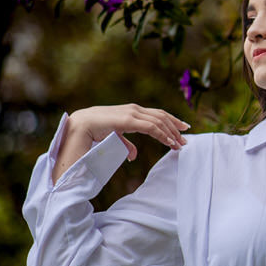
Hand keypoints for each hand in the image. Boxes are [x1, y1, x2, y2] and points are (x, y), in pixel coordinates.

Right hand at [69, 104, 189, 160]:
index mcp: (132, 111)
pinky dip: (163, 135)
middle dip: (175, 128)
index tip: (183, 130)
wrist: (79, 126)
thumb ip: (126, 143)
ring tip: (180, 144)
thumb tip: (134, 156)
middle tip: (185, 140)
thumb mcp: (115, 137)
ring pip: (159, 121)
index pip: (157, 114)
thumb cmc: (94, 131)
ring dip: (171, 133)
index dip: (172, 121)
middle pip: (162, 117)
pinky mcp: (128, 120)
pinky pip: (151, 127)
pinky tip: (170, 143)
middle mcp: (134, 109)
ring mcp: (132, 113)